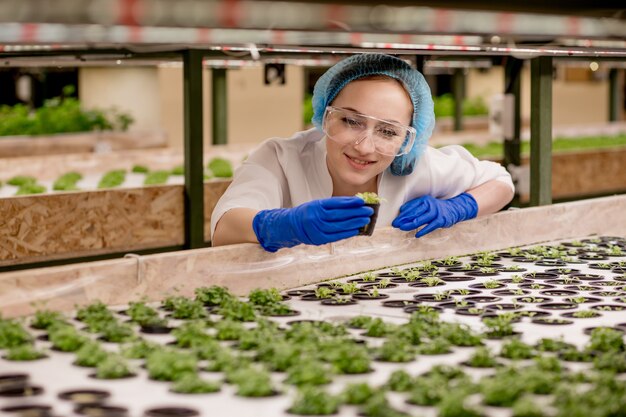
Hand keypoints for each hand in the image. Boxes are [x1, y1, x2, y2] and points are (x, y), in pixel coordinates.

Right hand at [252, 197, 373, 251]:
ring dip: (355, 223)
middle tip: (368, 210)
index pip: (337, 203)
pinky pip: (337, 236)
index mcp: (316, 205)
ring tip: (365, 219)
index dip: (351, 202)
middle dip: (357, 213)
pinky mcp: (319, 239)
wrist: (291, 226)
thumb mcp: (318, 204)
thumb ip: (333, 205)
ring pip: (340, 226)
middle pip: (341, 215)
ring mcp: (317, 229)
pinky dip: (348, 233)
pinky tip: (356, 229)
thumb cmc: (307, 213)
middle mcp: (316, 217)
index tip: (362, 201)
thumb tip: (354, 205)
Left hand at [392, 193, 477, 237]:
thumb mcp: (425, 205)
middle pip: (415, 212)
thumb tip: (401, 210)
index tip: (395, 220)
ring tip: (402, 228)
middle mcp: (430, 204)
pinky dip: (424, 230)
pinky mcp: (441, 220)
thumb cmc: (435, 208)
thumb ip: (414, 207)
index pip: (411, 207)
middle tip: (395, 224)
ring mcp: (436, 212)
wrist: (453, 209)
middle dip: (404, 219)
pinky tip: (416, 235)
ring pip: (422, 219)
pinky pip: (431, 226)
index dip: (402, 214)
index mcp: (425, 200)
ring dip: (411, 224)